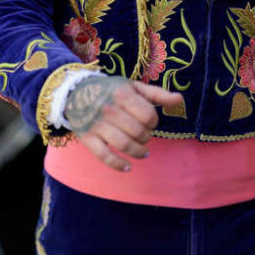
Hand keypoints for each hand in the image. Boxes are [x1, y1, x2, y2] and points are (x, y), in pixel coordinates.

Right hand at [64, 75, 183, 171]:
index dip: (153, 122)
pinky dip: (118, 165)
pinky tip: (127, 167)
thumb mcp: (133, 87)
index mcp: (123, 94)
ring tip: (143, 152)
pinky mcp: (87, 137)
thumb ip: (157, 94)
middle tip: (145, 137)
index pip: (147, 115)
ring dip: (137, 152)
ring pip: (123, 145)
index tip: (150, 123)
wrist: (75, 92)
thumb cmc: (111, 90)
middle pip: (137, 132)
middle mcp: (109, 109)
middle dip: (146, 138)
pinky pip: (104, 155)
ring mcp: (97, 124)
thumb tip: (180, 99)